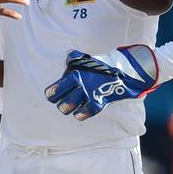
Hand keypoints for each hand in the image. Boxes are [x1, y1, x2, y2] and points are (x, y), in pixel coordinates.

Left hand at [44, 45, 158, 120]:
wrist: (123, 70)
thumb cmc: (102, 65)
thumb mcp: (86, 59)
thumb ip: (74, 60)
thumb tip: (67, 60)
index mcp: (76, 73)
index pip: (59, 85)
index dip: (52, 92)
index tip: (49, 95)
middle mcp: (81, 84)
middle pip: (63, 97)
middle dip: (58, 101)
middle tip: (57, 102)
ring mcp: (90, 93)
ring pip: (72, 105)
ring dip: (67, 108)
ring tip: (66, 108)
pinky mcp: (100, 101)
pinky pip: (87, 111)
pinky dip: (81, 114)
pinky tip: (78, 114)